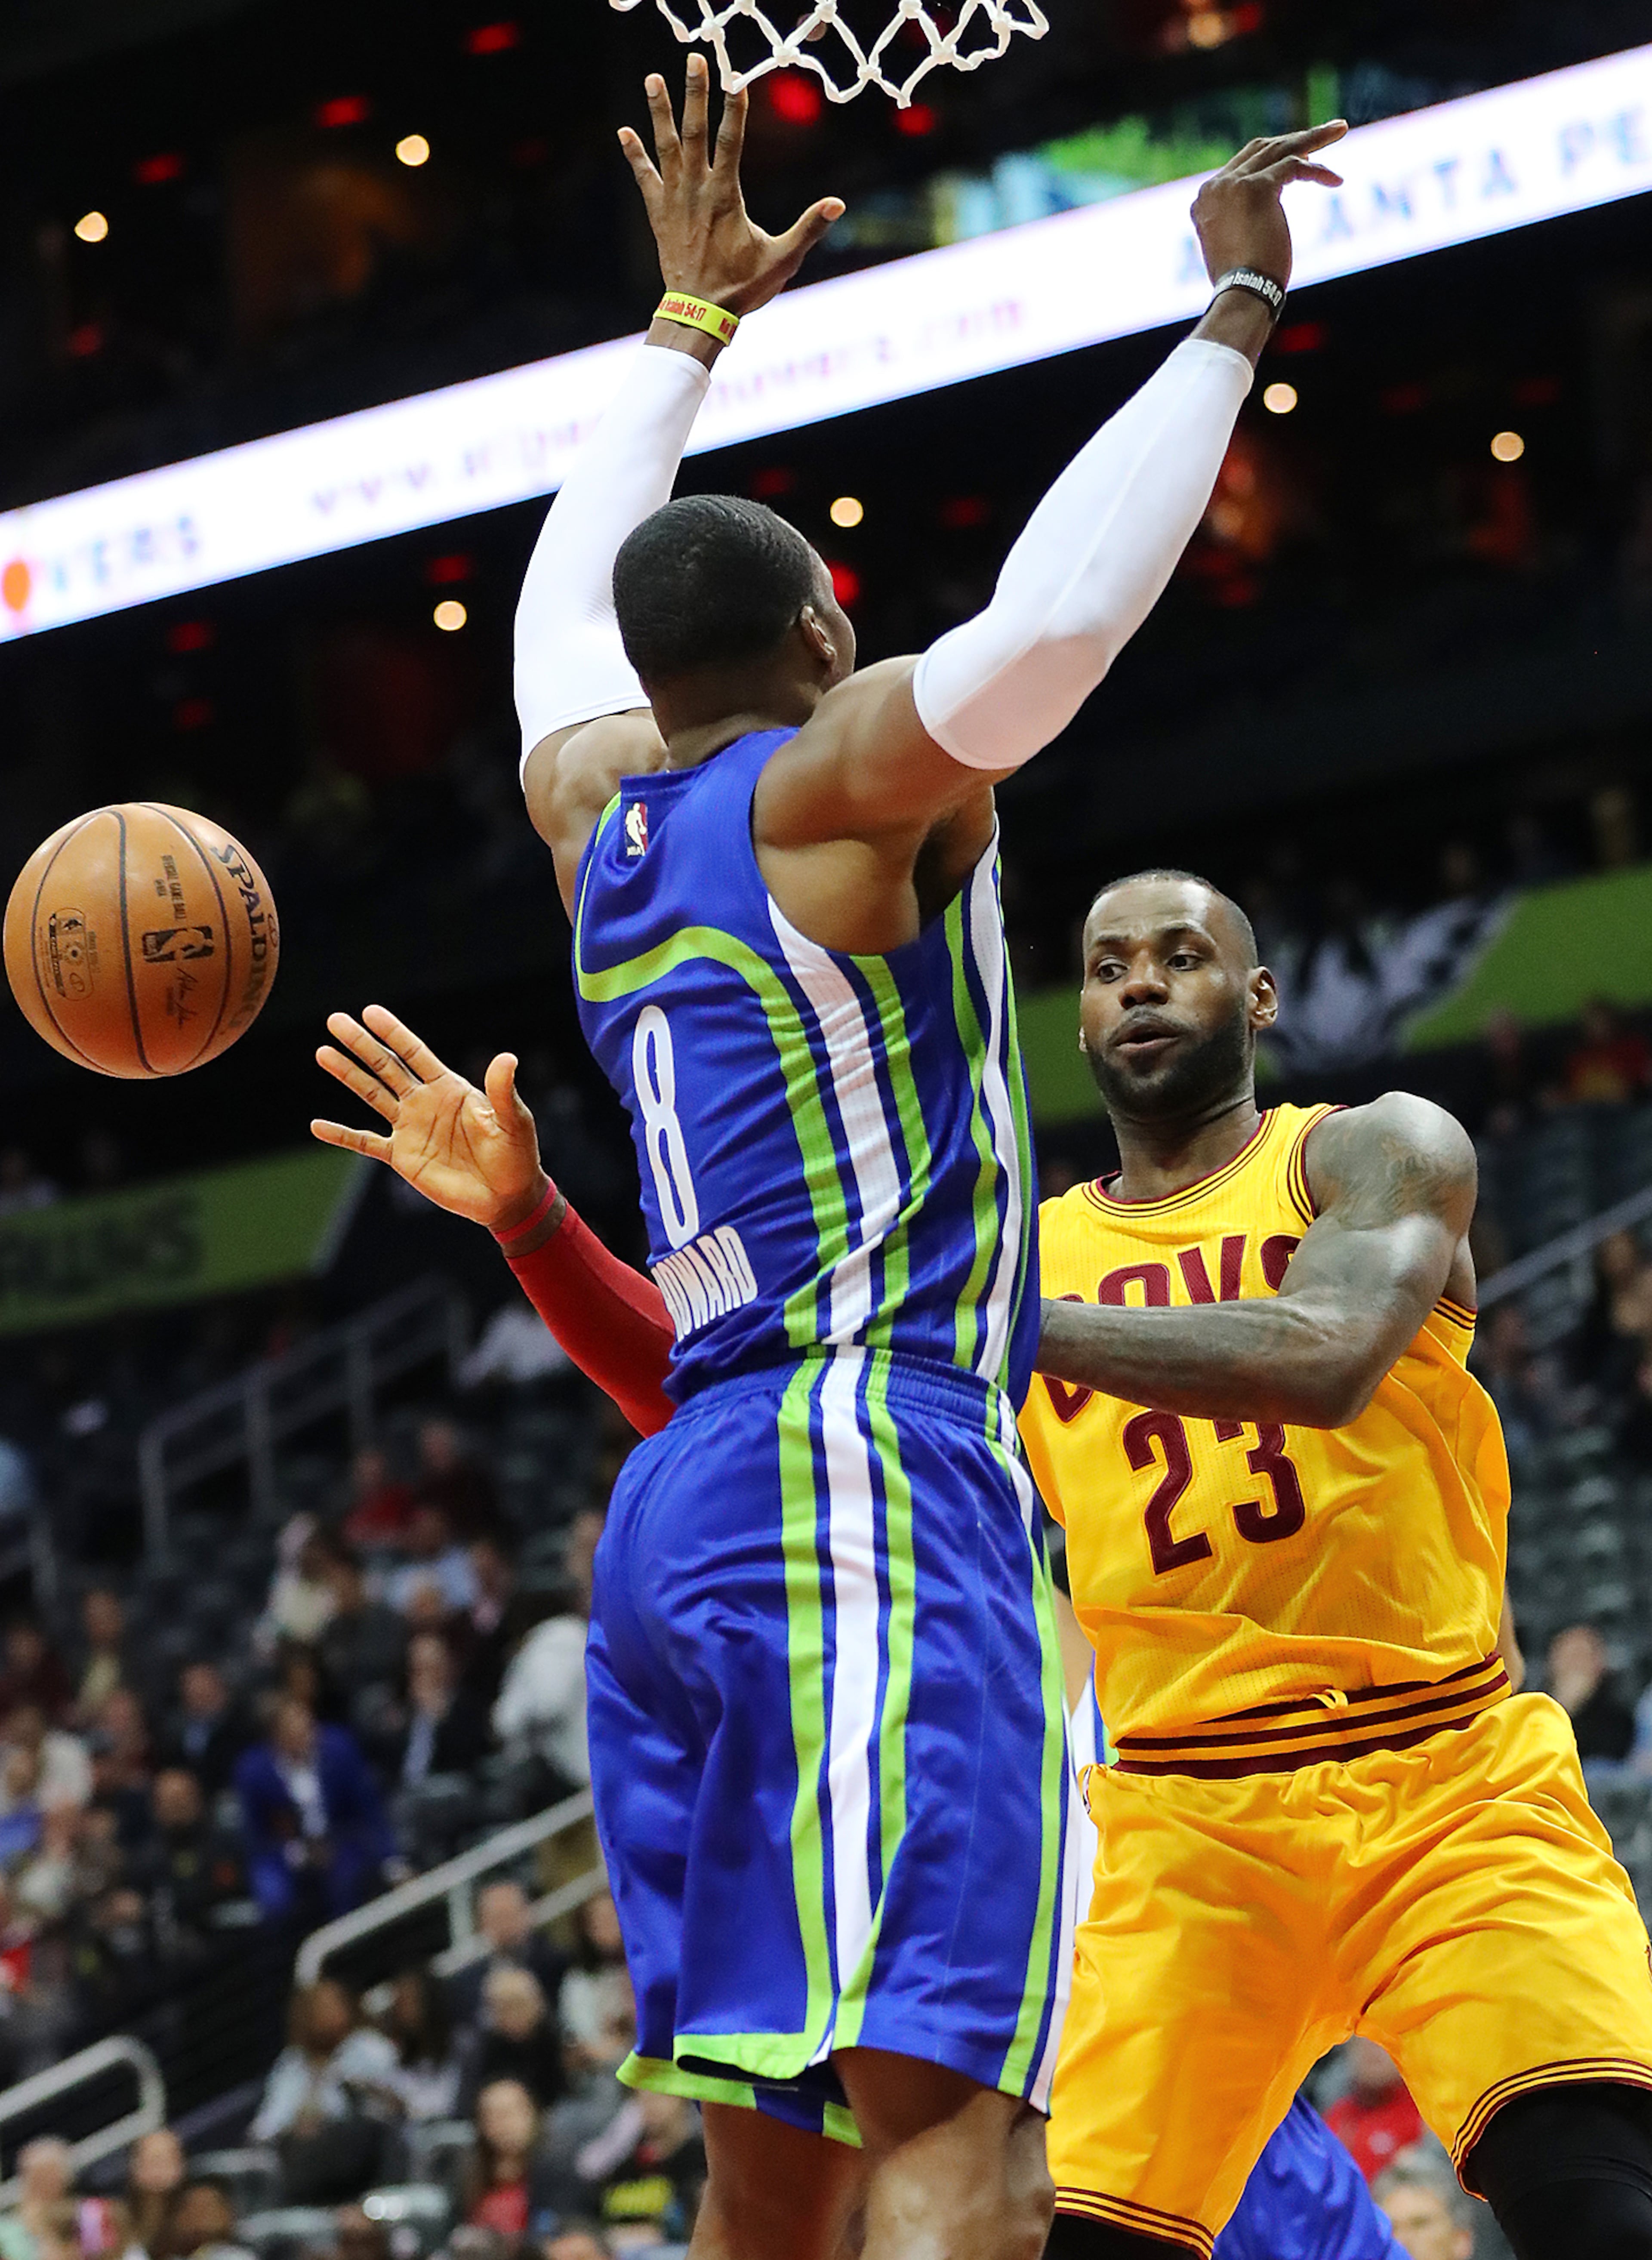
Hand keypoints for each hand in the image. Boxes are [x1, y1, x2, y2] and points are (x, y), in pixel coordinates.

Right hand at [311, 1004, 550, 1234]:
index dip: (394, 1033)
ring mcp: (411, 1128)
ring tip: (322, 1053)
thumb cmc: (516, 1155)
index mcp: (450, 1088)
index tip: (370, 1012)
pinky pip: (366, 1143)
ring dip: (348, 1075)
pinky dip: (342, 1136)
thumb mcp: (513, 1120)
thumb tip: (507, 1057)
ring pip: (372, 1095)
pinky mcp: (403, 1157)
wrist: (507, 1197)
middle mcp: (425, 1102)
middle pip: (386, 1067)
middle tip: (335, 1021)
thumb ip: (503, 1091)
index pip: (415, 1053)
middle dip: (361, 1044)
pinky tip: (317, 1126)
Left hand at [620, 55, 843, 319]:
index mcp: (725, 196)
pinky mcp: (659, 214)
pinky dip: (635, 154)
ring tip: (652, 78)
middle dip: (695, 93)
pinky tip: (624, 131)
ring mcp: (674, 201)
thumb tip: (837, 204)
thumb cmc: (741, 288)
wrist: (698, 313)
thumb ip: (808, 229)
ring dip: (659, 111)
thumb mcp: (782, 260)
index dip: (734, 108)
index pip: (731, 141)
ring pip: (666, 146)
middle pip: (695, 132)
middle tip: (694, 59)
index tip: (735, 78)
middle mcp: (696, 191)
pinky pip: (644, 178)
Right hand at [1192, 121, 1347, 293]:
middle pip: (1261, 148)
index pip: (1243, 163)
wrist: (1241, 296)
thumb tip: (1256, 216)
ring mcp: (1235, 184)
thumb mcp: (1231, 244)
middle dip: (1295, 139)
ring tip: (1339, 130)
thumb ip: (1238, 219)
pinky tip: (1336, 180)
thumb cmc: (1242, 284)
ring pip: (1280, 148)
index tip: (1300, 158)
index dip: (1273, 157)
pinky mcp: (1258, 188)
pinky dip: (1318, 170)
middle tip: (1327, 132)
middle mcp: (1216, 185)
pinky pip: (1295, 166)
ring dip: (1313, 138)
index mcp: (1205, 198)